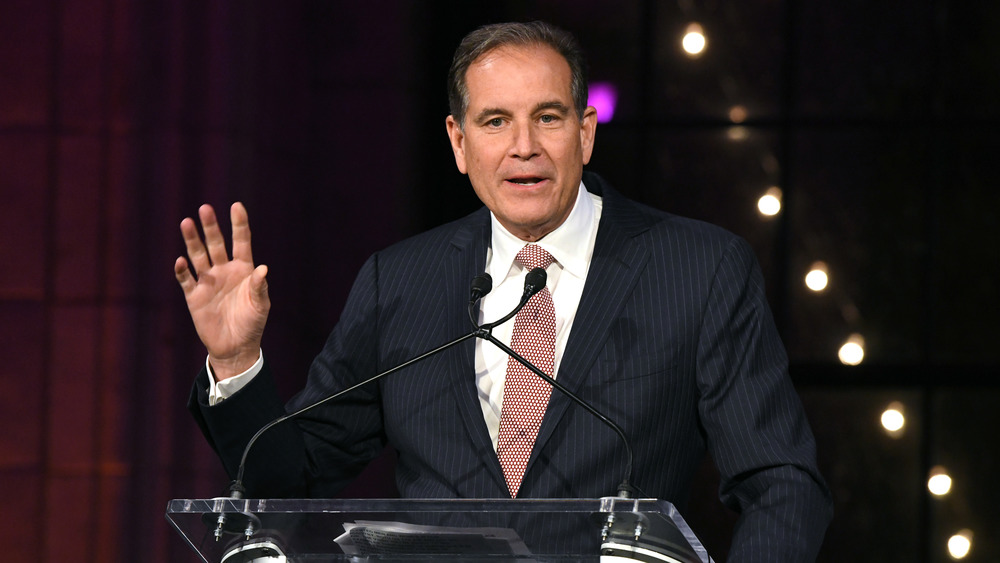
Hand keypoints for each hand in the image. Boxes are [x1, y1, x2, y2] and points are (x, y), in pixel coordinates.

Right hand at [174, 202, 269, 379]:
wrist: (235, 347)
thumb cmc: (252, 324)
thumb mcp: (260, 306)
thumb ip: (259, 287)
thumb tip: (263, 269)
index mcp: (243, 270)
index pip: (241, 242)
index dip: (239, 224)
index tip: (236, 205)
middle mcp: (224, 271)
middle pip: (216, 244)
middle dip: (211, 227)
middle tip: (205, 209)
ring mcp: (208, 282)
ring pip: (198, 256)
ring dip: (192, 241)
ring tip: (186, 223)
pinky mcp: (195, 296)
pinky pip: (186, 280)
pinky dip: (182, 270)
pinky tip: (180, 261)